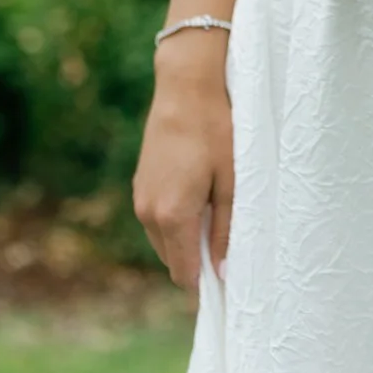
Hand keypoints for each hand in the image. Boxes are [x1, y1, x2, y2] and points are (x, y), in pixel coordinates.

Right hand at [133, 48, 233, 291]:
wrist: (185, 87)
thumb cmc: (216, 131)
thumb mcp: (232, 182)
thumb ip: (226, 230)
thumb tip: (222, 272)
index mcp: (172, 216)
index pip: (184, 274)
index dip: (204, 285)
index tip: (226, 282)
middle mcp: (148, 213)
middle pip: (172, 260)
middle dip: (196, 261)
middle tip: (227, 244)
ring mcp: (140, 198)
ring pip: (163, 240)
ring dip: (186, 240)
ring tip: (215, 214)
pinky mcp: (140, 183)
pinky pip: (156, 219)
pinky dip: (175, 221)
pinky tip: (198, 197)